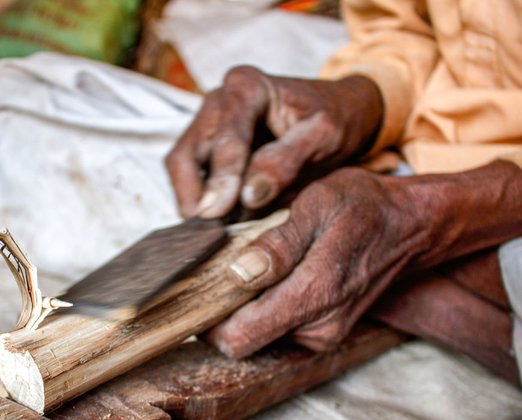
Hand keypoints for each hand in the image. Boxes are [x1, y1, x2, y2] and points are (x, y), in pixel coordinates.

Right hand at [165, 66, 382, 218]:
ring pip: (181, 164)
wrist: (340, 112)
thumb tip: (248, 195)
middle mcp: (219, 99)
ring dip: (192, 199)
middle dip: (196, 194)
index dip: (221, 179)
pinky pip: (189, 173)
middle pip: (188, 151)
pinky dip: (198, 198)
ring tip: (211, 230)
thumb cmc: (336, 120)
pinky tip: (216, 221)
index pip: (225, 139)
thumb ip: (286, 162)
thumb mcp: (324, 137)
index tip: (218, 213)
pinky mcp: (208, 143)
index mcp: (247, 87)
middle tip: (209, 230)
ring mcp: (210, 121)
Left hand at [209, 161, 521, 357]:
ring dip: (245, 305)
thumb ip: (278, 244)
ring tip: (251, 262)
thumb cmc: (364, 207)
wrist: (409, 224)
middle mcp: (317, 329)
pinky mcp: (322, 333)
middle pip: (242, 339)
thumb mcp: (318, 205)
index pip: (237, 338)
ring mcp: (321, 335)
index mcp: (313, 297)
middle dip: (224, 308)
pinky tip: (270, 274)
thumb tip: (239, 273)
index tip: (196, 287)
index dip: (207, 319)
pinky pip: (276, 328)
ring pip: (257, 334)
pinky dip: (263, 306)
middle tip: (221, 265)